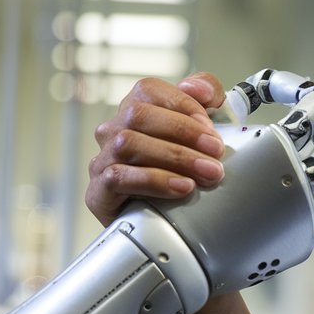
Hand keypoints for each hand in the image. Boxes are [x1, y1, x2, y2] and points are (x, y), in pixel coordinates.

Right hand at [87, 72, 227, 225]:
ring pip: (128, 144)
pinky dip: (155, 180)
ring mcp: (102, 160)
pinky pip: (118, 177)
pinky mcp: (98, 191)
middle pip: (138, 115)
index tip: (211, 128)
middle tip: (216, 154)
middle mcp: (113, 131)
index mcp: (133, 110)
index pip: (148, 89)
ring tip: (206, 173)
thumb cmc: (179, 173)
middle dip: (184, 133)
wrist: (159, 224)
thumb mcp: (201, 130)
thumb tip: (198, 88)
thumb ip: (206, 96)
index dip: (182, 104)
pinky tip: (181, 188)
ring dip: (174, 158)